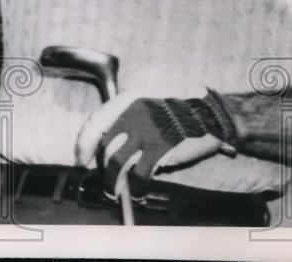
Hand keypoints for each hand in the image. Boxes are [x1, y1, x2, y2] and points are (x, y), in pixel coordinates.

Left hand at [75, 89, 238, 198]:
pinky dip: (135, 188)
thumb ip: (126, 121)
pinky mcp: (160, 149)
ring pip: (117, 163)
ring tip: (114, 192)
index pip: (95, 122)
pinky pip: (139, 174)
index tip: (81, 159)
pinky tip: (137, 193)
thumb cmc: (177, 111)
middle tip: (106, 182)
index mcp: (127, 100)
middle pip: (105, 146)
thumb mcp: (147, 105)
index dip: (84, 143)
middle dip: (102, 169)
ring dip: (113, 182)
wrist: (210, 114)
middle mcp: (132, 113)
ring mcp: (145, 131)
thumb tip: (107, 149)